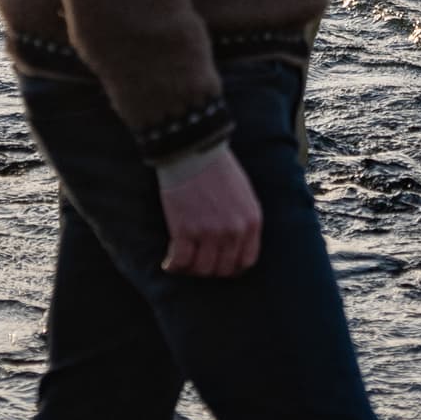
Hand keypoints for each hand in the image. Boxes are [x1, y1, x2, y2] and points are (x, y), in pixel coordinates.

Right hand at [158, 146, 262, 276]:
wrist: (194, 150)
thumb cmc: (217, 167)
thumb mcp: (244, 194)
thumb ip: (243, 220)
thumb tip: (235, 243)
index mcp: (251, 221)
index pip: (246, 261)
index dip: (232, 267)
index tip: (219, 263)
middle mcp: (234, 230)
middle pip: (223, 269)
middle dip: (209, 268)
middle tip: (197, 261)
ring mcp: (210, 232)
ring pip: (202, 270)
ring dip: (190, 268)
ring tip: (182, 260)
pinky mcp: (185, 230)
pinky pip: (180, 262)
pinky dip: (173, 265)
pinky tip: (169, 261)